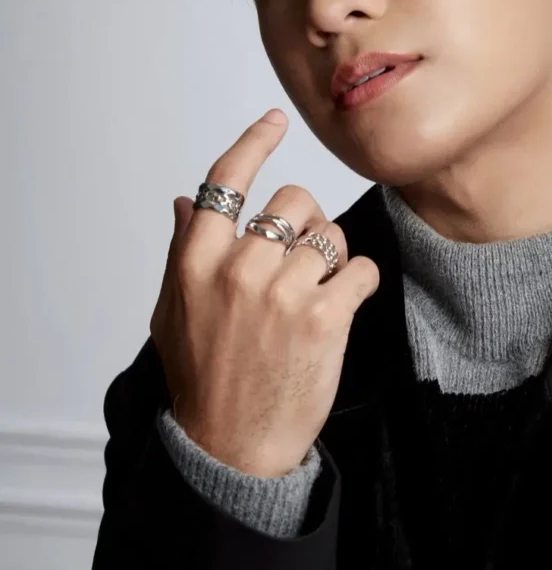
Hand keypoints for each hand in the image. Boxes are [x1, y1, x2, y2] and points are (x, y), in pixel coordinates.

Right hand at [149, 110, 379, 477]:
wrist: (232, 448)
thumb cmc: (202, 379)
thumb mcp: (172, 313)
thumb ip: (182, 251)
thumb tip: (186, 202)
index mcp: (196, 263)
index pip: (227, 182)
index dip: (253, 143)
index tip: (275, 121)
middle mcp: (238, 270)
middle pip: (294, 200)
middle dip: (305, 221)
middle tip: (302, 257)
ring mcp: (282, 293)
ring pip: (331, 232)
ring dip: (333, 254)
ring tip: (319, 287)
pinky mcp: (324, 318)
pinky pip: (362, 269)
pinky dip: (360, 281)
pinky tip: (342, 303)